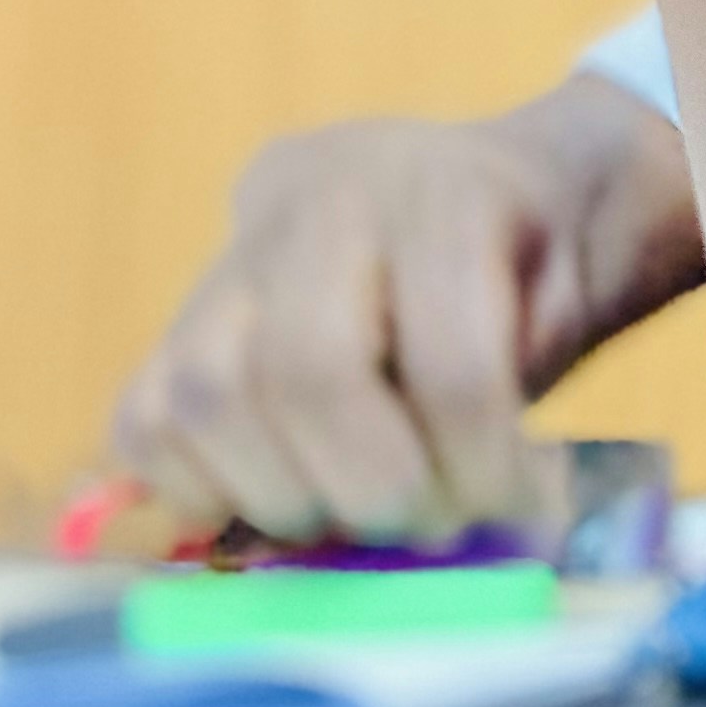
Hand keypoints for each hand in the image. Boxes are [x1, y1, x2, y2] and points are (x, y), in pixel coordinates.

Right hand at [111, 74, 704, 543]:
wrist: (482, 186)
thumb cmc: (532, 265)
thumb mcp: (564, 307)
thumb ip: (516, 390)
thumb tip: (455, 520)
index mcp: (445, 194)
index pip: (447, 360)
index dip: (478, 463)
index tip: (509, 504)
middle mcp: (324, 202)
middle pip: (306, 373)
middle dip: (372, 487)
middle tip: (421, 520)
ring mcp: (236, 251)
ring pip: (202, 397)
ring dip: (282, 495)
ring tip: (352, 507)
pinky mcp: (177, 309)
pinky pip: (141, 421)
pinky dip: (198, 487)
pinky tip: (279, 491)